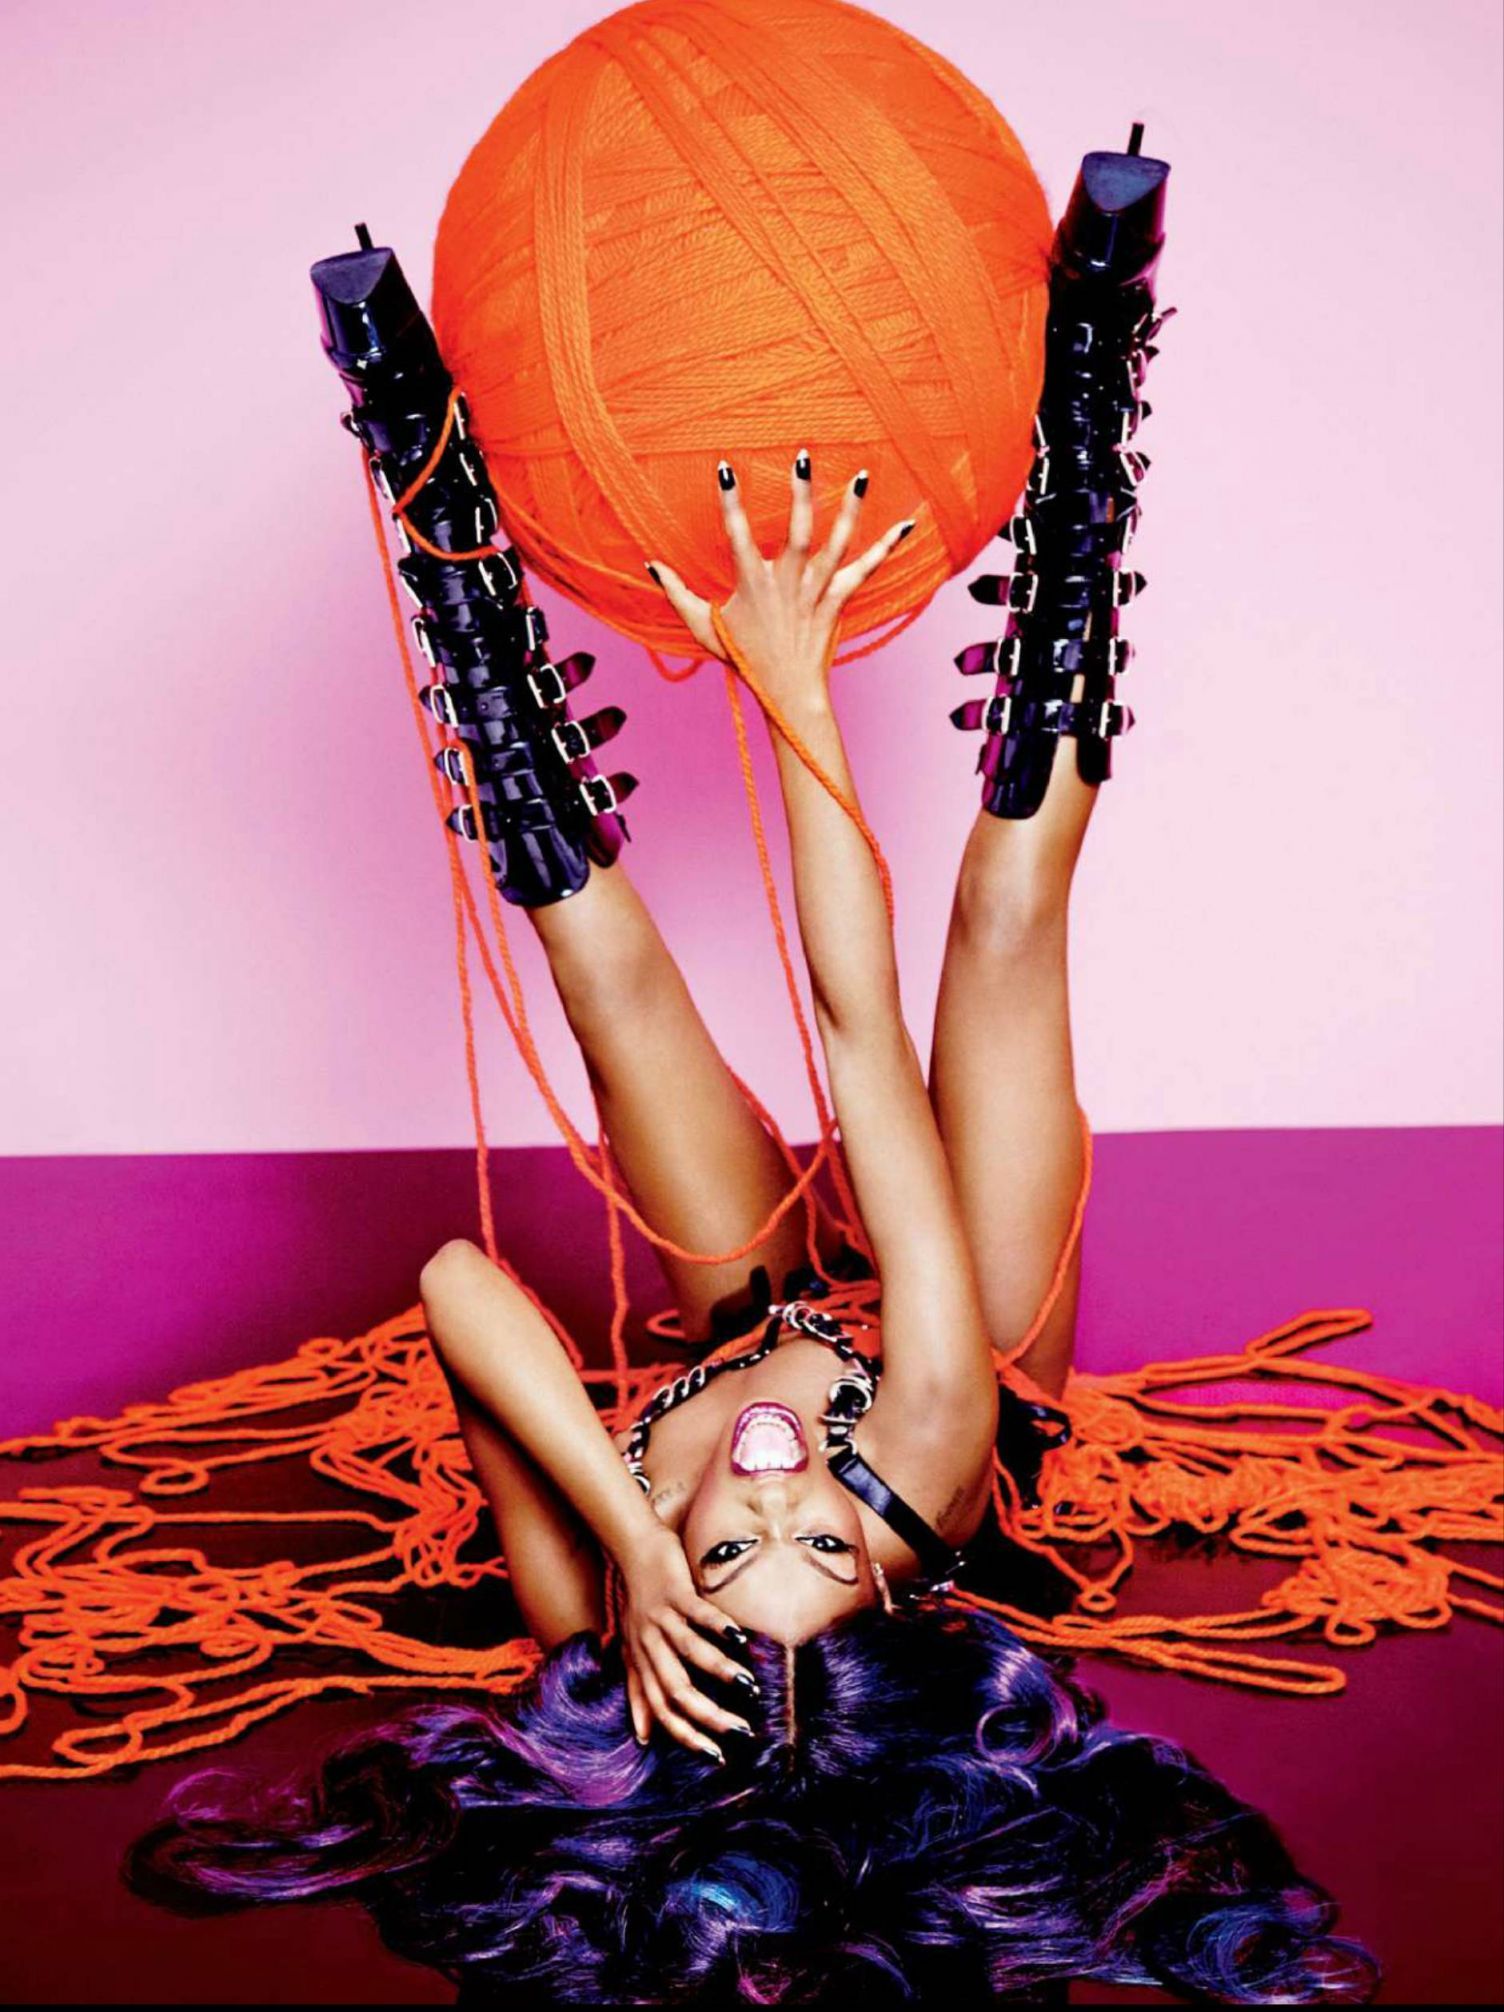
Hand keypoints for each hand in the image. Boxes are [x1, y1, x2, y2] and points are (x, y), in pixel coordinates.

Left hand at [616, 1522, 756, 1760]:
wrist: (632, 1549)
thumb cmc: (637, 1602)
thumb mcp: (632, 1650)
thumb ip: (637, 1692)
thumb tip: (643, 1738)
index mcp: (642, 1663)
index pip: (662, 1710)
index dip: (687, 1736)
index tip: (717, 1755)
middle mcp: (649, 1645)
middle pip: (677, 1690)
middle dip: (710, 1715)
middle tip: (743, 1730)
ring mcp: (661, 1618)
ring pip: (690, 1653)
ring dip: (720, 1671)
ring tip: (749, 1686)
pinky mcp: (675, 1591)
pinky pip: (698, 1613)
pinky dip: (719, 1627)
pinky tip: (740, 1638)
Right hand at [646, 454, 915, 715]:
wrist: (786, 693)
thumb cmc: (744, 658)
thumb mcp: (703, 627)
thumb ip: (676, 593)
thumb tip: (650, 565)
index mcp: (752, 583)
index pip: (737, 533)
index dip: (729, 501)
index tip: (724, 469)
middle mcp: (786, 582)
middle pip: (796, 530)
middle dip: (799, 492)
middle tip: (803, 457)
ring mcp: (815, 591)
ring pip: (835, 543)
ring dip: (849, 509)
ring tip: (860, 476)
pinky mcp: (837, 601)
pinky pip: (865, 570)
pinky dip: (886, 548)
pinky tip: (907, 523)